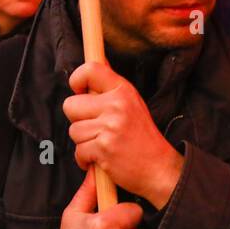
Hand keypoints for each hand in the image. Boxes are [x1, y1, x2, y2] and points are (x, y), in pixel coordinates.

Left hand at [63, 61, 183, 209]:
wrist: (159, 168)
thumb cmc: (142, 136)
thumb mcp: (132, 103)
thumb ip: (111, 86)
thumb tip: (95, 60)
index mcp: (123, 90)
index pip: (90, 70)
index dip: (77, 79)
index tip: (80, 92)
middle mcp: (116, 105)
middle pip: (70, 105)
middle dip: (78, 120)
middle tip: (95, 128)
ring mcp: (110, 127)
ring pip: (73, 131)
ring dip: (83, 142)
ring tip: (102, 144)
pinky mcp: (104, 148)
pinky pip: (78, 151)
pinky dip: (85, 160)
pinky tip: (101, 158)